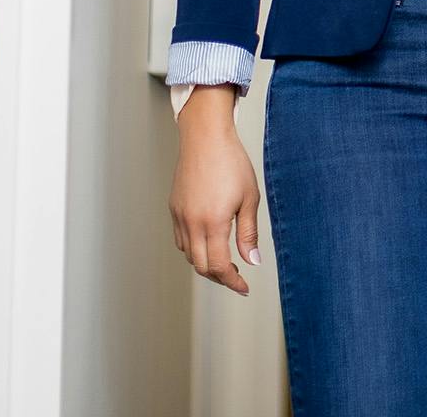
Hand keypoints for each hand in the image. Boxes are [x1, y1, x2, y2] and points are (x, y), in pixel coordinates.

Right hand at [169, 86, 260, 295]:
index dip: (233, 281)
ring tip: (225, 260)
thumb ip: (248, 233)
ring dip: (206, 263)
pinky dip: (194, 249)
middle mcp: (192, 223)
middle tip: (237, 277)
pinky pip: (181, 240)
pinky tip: (208, 242)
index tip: (244, 287)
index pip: (219, 266)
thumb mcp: (249, 198)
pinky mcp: (174, 208)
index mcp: (213, 222)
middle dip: (220, 277)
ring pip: (189, 255)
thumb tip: (252, 261)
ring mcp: (180, 216)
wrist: (206, 139)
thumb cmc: (232, 164)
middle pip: (201, 266)